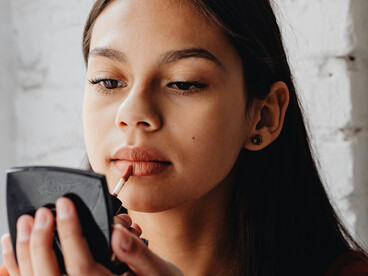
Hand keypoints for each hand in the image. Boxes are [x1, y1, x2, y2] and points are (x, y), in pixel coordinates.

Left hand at [1, 197, 182, 275]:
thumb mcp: (159, 271)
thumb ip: (138, 254)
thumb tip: (117, 233)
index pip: (81, 264)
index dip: (70, 231)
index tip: (65, 204)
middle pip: (52, 275)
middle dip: (41, 241)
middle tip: (41, 212)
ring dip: (25, 254)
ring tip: (24, 224)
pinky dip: (18, 267)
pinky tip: (13, 249)